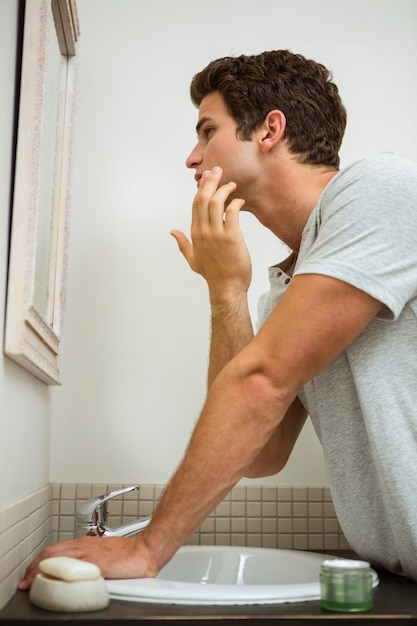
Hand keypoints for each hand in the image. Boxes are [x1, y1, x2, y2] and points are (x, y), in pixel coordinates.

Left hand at [19, 534, 157, 589]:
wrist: (145, 550)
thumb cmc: (129, 554)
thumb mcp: (104, 554)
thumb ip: (90, 560)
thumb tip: (80, 571)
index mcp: (86, 544)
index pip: (56, 549)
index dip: (40, 561)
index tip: (32, 574)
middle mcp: (84, 546)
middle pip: (51, 552)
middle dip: (34, 566)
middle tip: (26, 580)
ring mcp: (89, 554)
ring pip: (56, 557)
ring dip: (40, 569)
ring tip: (32, 583)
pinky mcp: (96, 563)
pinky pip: (70, 567)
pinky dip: (56, 573)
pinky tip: (52, 582)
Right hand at [171, 167, 250, 302]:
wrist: (227, 287)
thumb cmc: (213, 274)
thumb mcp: (192, 259)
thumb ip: (182, 244)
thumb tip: (172, 232)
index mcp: (195, 234)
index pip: (195, 205)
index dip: (201, 188)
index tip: (207, 178)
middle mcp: (203, 232)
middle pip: (203, 199)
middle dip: (210, 182)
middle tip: (218, 171)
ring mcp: (217, 235)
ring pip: (216, 203)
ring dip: (223, 190)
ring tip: (231, 184)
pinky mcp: (232, 238)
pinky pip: (232, 213)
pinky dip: (236, 203)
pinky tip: (240, 201)